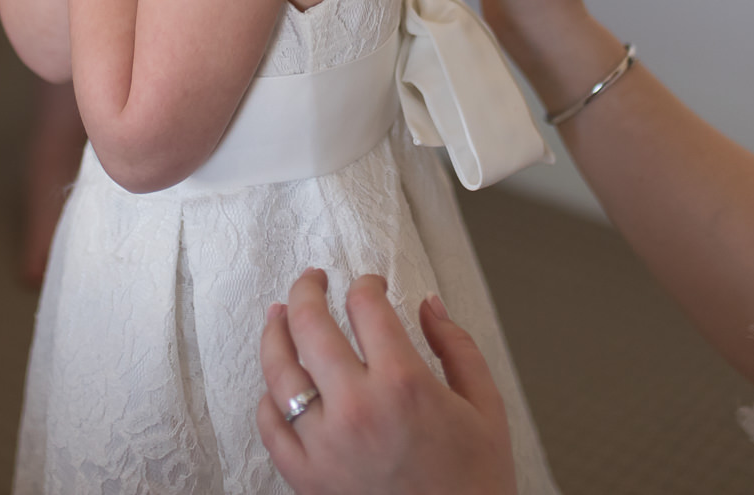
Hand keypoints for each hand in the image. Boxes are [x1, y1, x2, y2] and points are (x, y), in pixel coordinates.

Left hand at [257, 271, 515, 494]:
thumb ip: (456, 346)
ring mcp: (325, 443)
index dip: (366, 283)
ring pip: (279, 371)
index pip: (366, 306)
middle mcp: (357, 407)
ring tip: (278, 315)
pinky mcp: (307, 477)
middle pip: (310, 325)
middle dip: (307, 290)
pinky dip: (268, 399)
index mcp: (403, 383)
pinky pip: (270, 427)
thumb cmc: (474, 483)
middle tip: (312, 279)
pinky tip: (277, 385)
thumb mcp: (486, 406)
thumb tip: (429, 304)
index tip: (370, 283)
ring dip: (274, 333)